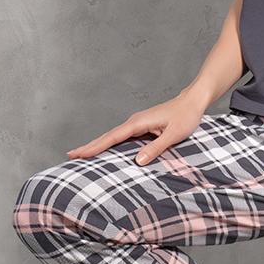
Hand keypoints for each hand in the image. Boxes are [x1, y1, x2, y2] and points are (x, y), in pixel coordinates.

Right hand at [66, 88, 206, 164]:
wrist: (193, 101)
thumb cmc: (186, 116)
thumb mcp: (174, 134)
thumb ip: (156, 148)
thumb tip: (137, 162)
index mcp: (138, 122)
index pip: (112, 137)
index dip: (95, 147)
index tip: (79, 153)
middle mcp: (134, 121)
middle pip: (108, 136)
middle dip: (90, 146)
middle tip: (71, 155)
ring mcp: (137, 123)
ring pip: (114, 137)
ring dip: (99, 145)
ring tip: (83, 155)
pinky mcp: (142, 126)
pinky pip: (122, 137)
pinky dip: (111, 144)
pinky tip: (106, 151)